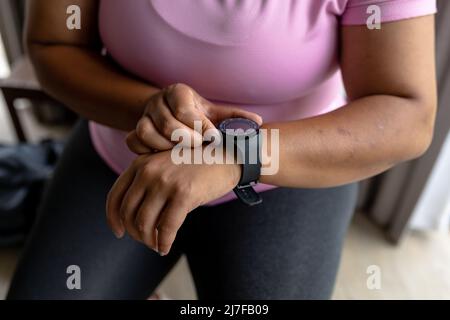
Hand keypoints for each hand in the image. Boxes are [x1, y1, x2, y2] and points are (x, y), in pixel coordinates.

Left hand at [106, 150, 240, 254]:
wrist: (226, 155)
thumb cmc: (196, 164)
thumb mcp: (164, 165)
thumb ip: (147, 183)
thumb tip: (133, 220)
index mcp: (141, 163)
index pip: (115, 196)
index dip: (113, 219)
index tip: (119, 232)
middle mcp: (149, 171)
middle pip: (128, 213)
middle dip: (134, 233)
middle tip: (146, 241)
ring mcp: (166, 182)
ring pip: (144, 223)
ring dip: (148, 240)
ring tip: (156, 245)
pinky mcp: (184, 194)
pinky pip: (166, 228)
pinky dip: (164, 243)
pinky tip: (166, 248)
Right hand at [126, 83, 262, 153]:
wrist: (174, 116)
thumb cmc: (200, 117)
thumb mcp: (216, 114)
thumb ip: (235, 118)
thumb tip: (258, 122)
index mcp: (178, 92)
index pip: (184, 108)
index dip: (199, 125)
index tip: (213, 139)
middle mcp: (158, 101)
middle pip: (165, 121)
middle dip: (185, 138)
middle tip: (199, 148)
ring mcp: (143, 115)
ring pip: (145, 131)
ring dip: (164, 146)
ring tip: (181, 155)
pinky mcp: (134, 130)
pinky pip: (133, 140)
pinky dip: (145, 151)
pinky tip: (163, 158)